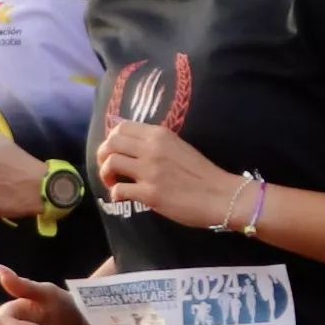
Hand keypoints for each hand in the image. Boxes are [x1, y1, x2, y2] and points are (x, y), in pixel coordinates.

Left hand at [94, 117, 247, 231]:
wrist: (221, 195)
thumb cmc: (202, 173)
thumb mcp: (179, 147)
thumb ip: (157, 143)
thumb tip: (133, 145)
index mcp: (160, 135)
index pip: (122, 127)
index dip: (112, 139)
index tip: (116, 151)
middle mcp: (152, 149)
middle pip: (111, 143)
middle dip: (103, 155)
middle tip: (109, 168)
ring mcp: (149, 171)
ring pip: (111, 163)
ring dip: (105, 174)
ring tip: (113, 182)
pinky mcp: (150, 193)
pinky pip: (119, 190)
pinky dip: (115, 194)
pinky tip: (123, 197)